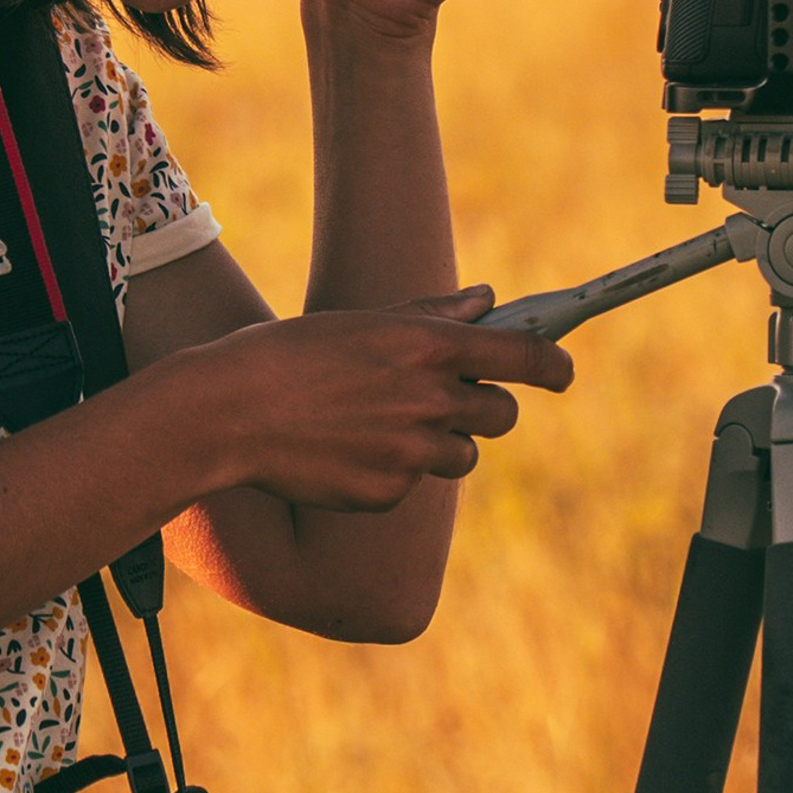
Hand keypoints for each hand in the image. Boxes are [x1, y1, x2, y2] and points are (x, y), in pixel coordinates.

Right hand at [186, 287, 572, 511]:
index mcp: (428, 347)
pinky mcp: (388, 493)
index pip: (523, 356)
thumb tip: (489, 300)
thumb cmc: (291, 355)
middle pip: (501, 415)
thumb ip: (435, 315)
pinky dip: (392, 472)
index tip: (565, 371)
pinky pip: (413, 485)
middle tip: (453, 402)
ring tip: (379, 425)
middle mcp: (430, 400)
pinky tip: (346, 452)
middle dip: (488, 409)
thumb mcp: (365, 323)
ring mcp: (412, 452)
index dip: (554, 365)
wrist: (227, 413)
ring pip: (460, 456)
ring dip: (439, 444)